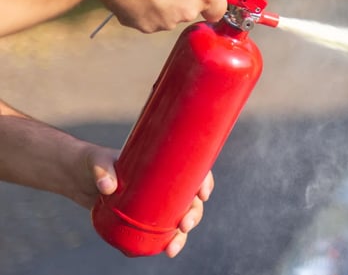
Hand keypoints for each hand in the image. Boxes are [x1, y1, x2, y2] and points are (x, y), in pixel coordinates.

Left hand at [75, 143, 214, 257]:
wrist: (78, 178)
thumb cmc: (92, 162)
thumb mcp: (97, 162)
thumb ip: (102, 171)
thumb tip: (107, 188)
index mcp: (164, 165)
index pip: (193, 171)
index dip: (204, 182)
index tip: (203, 194)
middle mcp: (165, 185)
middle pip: (191, 200)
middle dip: (194, 215)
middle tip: (184, 226)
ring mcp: (155, 203)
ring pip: (179, 219)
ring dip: (181, 236)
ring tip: (172, 250)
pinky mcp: (143, 217)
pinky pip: (161, 231)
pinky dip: (165, 242)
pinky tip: (165, 251)